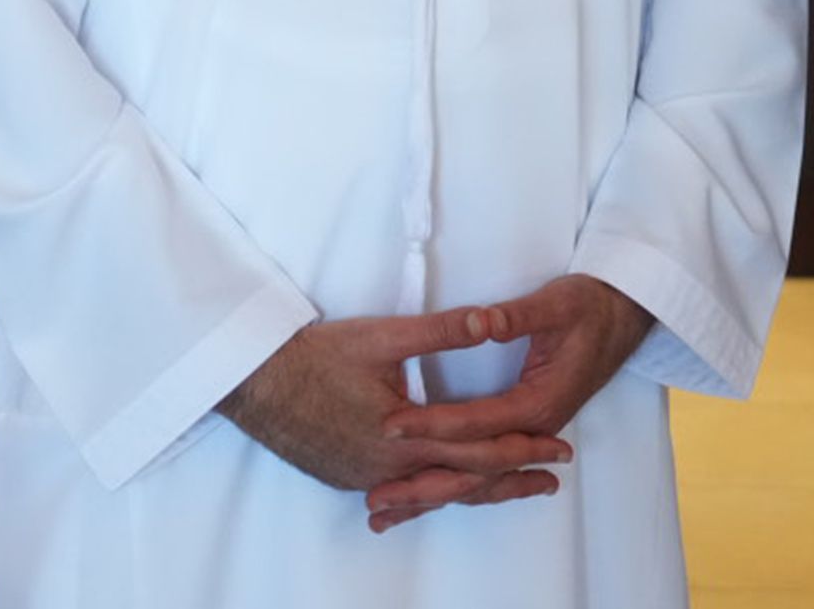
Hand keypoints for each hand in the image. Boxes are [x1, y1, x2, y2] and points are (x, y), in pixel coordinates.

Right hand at [218, 308, 569, 494]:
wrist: (255, 384)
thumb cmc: (317, 356)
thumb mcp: (384, 336)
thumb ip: (442, 331)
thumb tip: (488, 321)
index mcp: (406, 437)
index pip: (479, 449)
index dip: (523, 448)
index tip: (558, 448)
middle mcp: (389, 469)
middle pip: (464, 481)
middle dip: (512, 479)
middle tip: (551, 479)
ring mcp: (365, 479)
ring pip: (433, 491)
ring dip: (474, 488)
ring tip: (510, 488)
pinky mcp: (346, 478)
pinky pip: (400, 492)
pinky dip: (430, 491)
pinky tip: (441, 489)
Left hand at [366, 274, 653, 531]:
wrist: (623, 317)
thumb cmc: (590, 308)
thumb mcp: (556, 303)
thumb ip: (515, 317)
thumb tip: (480, 322)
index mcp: (539, 403)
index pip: (475, 422)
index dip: (431, 424)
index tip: (390, 426)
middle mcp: (534, 428)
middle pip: (471, 467)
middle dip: (422, 483)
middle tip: (375, 497)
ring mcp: (530, 435)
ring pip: (476, 478)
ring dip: (431, 496)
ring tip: (385, 515)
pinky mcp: (523, 431)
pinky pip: (483, 469)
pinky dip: (451, 487)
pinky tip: (421, 499)